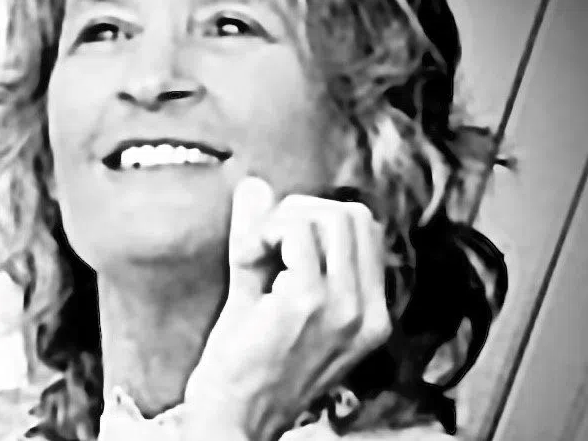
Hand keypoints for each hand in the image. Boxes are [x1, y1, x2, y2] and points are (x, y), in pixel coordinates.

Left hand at [183, 176, 391, 440]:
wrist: (232, 418)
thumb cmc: (246, 370)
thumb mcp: (262, 294)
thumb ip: (262, 237)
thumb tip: (255, 185)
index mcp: (370, 314)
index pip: (366, 229)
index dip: (316, 219)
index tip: (278, 243)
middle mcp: (368, 313)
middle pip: (353, 214)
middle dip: (301, 212)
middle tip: (264, 244)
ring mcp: (345, 309)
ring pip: (330, 215)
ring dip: (282, 221)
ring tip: (256, 256)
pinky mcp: (310, 303)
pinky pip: (296, 231)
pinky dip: (264, 232)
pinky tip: (248, 260)